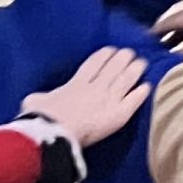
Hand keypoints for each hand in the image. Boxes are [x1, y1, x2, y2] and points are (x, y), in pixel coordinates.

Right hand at [22, 47, 149, 146]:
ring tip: (142, 62)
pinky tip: (147, 86)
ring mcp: (109, 100)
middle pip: (113, 69)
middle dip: (122, 59)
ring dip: (134, 70)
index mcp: (75, 83)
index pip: (93, 64)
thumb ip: (40, 97)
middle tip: (130, 52)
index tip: (111, 50)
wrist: (53, 133)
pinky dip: (140, 93)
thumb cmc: (40, 118)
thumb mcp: (34, 101)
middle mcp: (95, 88)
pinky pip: (133, 101)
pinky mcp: (119, 115)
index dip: (104, 56)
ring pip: (125, 81)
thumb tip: (36, 99)